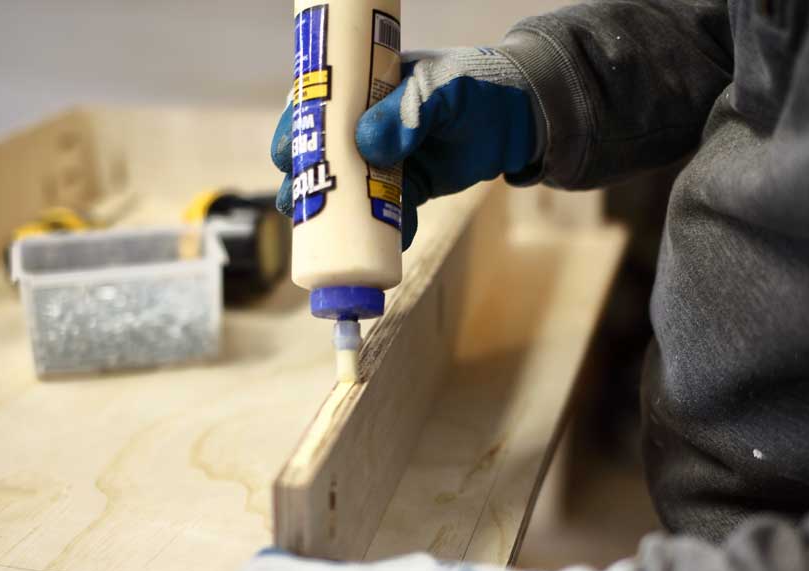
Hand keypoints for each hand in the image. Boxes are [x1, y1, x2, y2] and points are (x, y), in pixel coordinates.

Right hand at [271, 47, 539, 249]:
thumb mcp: (445, 90)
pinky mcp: (410, 187)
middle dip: (303, 182)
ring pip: (349, 189)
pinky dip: (384, 231)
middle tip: (295, 206)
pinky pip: (387, 213)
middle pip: (321, 154)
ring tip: (325, 240)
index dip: (294, 132)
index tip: (283, 157)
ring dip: (334, 216)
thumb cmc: (481, 88)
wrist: (525, 118)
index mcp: (367, 89)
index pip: (317, 106)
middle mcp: (368, 125)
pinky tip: (386, 245)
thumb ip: (410, 111)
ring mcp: (387, 159)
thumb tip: (368, 144)